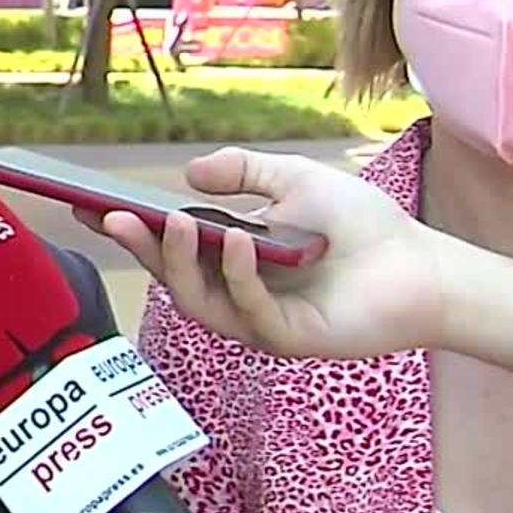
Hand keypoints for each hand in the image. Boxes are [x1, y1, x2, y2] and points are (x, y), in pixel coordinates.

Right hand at [82, 146, 444, 358]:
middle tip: (113, 216)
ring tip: (175, 222)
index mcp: (231, 261)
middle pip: (172, 278)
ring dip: (181, 263)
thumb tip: (188, 177)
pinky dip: (239, 276)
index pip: (169, 247)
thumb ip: (243, 173)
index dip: (131, 230)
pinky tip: (239, 243)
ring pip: (199, 301)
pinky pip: (250, 312)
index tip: (90, 206)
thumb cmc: (361, 225)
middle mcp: (237, 295)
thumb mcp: (293, 179)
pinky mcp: (288, 340)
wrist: (422, 264)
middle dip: (140, 248)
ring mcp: (259, 321)